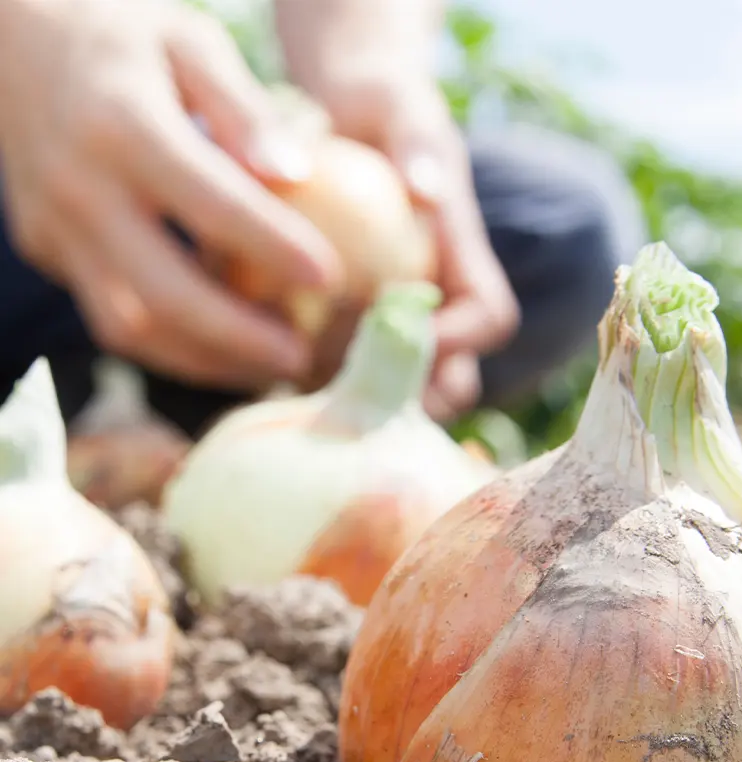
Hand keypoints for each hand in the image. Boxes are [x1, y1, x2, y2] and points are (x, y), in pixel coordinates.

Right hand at [0, 0, 339, 389]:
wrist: (14, 35)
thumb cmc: (126, 34)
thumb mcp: (191, 40)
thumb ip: (244, 108)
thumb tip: (297, 175)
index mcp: (120, 122)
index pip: (210, 202)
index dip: (274, 248)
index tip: (333, 280)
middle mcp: (78, 184)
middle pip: (163, 293)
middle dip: (240, 339)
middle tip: (303, 358)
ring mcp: (53, 225)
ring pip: (129, 329)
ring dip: (205, 362)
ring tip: (269, 369)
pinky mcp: (45, 250)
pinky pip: (109, 318)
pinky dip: (172, 347)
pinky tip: (224, 350)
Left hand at [319, 75, 519, 418]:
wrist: (344, 112)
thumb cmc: (377, 102)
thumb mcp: (398, 102)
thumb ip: (417, 139)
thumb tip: (429, 188)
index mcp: (465, 261)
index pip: (489, 319)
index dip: (457, 340)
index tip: (397, 329)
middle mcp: (443, 305)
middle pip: (454, 379)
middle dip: (413, 396)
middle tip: (350, 388)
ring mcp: (404, 326)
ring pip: (404, 394)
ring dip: (364, 401)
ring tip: (307, 384)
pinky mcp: (358, 334)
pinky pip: (349, 380)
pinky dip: (322, 386)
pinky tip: (274, 369)